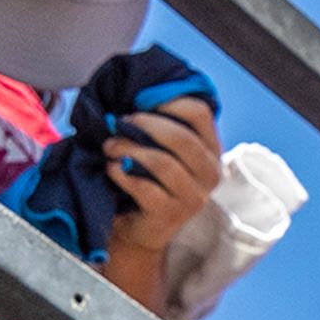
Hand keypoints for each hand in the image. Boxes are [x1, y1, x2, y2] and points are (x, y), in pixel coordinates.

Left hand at [100, 95, 222, 306]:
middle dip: (143, 125)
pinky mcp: (171, 215)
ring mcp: (194, 197)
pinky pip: (144, 187)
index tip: (140, 102)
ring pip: (161, 162)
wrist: (138, 227)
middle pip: (181, 137)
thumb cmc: (146, 179)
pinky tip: (111, 169)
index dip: (168, 100)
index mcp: (211, 150)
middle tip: (117, 123)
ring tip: (109, 147)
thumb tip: (136, 92)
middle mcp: (210, 173)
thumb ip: (159, 125)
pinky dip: (120, 173)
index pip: (200, 112)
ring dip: (127, 149)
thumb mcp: (160, 149)